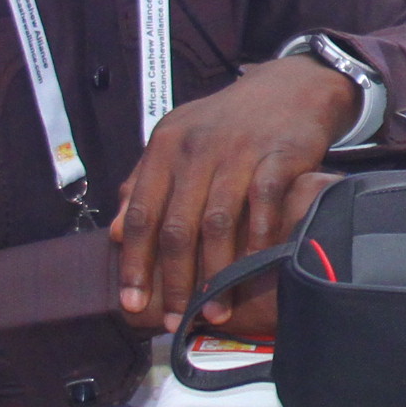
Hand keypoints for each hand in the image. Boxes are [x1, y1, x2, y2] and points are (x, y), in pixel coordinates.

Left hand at [109, 57, 353, 332]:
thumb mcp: (178, 140)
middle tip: (177, 320)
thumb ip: (145, 183)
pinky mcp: (280, 156)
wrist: (290, 86)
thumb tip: (115, 234)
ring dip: (216, 275)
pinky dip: (258, 244)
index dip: (135, 262)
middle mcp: (197, 148)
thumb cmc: (228, 122)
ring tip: (216, 310)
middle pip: (177, 227)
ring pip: (218, 225)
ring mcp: (239, 152)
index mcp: (166, 146)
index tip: (133, 303)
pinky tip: (255, 273)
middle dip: (174, 282)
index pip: (141, 213)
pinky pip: (264, 208)